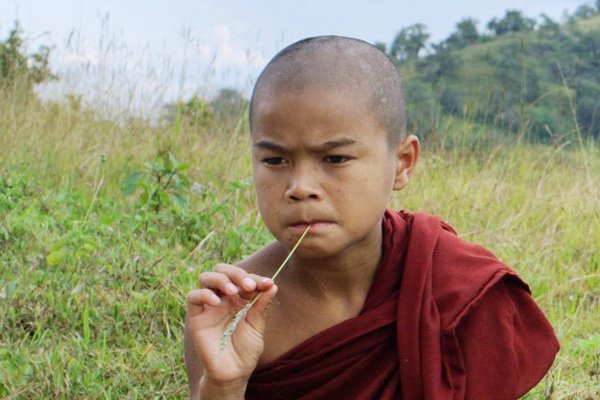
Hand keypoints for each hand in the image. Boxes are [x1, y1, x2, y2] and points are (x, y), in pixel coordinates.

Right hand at [186, 263, 276, 386]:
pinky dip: (204, 294)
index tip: (267, 283)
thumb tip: (272, 285)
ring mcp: (209, 306)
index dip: (255, 277)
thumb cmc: (246, 350)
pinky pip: (193, 297)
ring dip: (220, 279)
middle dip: (236, 273)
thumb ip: (261, 305)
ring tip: (233, 291)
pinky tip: (216, 302)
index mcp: (239, 297)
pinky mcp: (196, 317)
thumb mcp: (257, 326)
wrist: (233, 373)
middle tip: (249, 285)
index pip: (243, 277)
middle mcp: (223, 298)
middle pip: (222, 270)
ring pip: (206, 278)